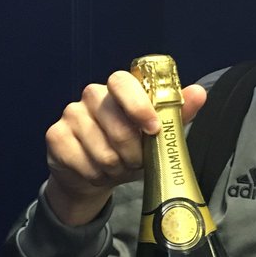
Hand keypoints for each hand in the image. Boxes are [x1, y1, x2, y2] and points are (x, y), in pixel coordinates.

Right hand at [44, 72, 206, 224]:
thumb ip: (176, 114)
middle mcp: (92, 96)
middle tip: (135, 161)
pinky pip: (82, 162)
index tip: (152, 129)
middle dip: (132, 152)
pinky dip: (96, 175)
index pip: (122, 81)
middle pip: (116, 123)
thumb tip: (199, 92)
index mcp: (119, 89)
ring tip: (117, 167)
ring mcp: (71, 114)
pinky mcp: (55, 136)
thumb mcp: (156, 135)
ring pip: (101, 150)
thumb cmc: (129, 149)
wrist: (94, 175)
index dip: (137, 106)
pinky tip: (97, 172)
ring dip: (115, 167)